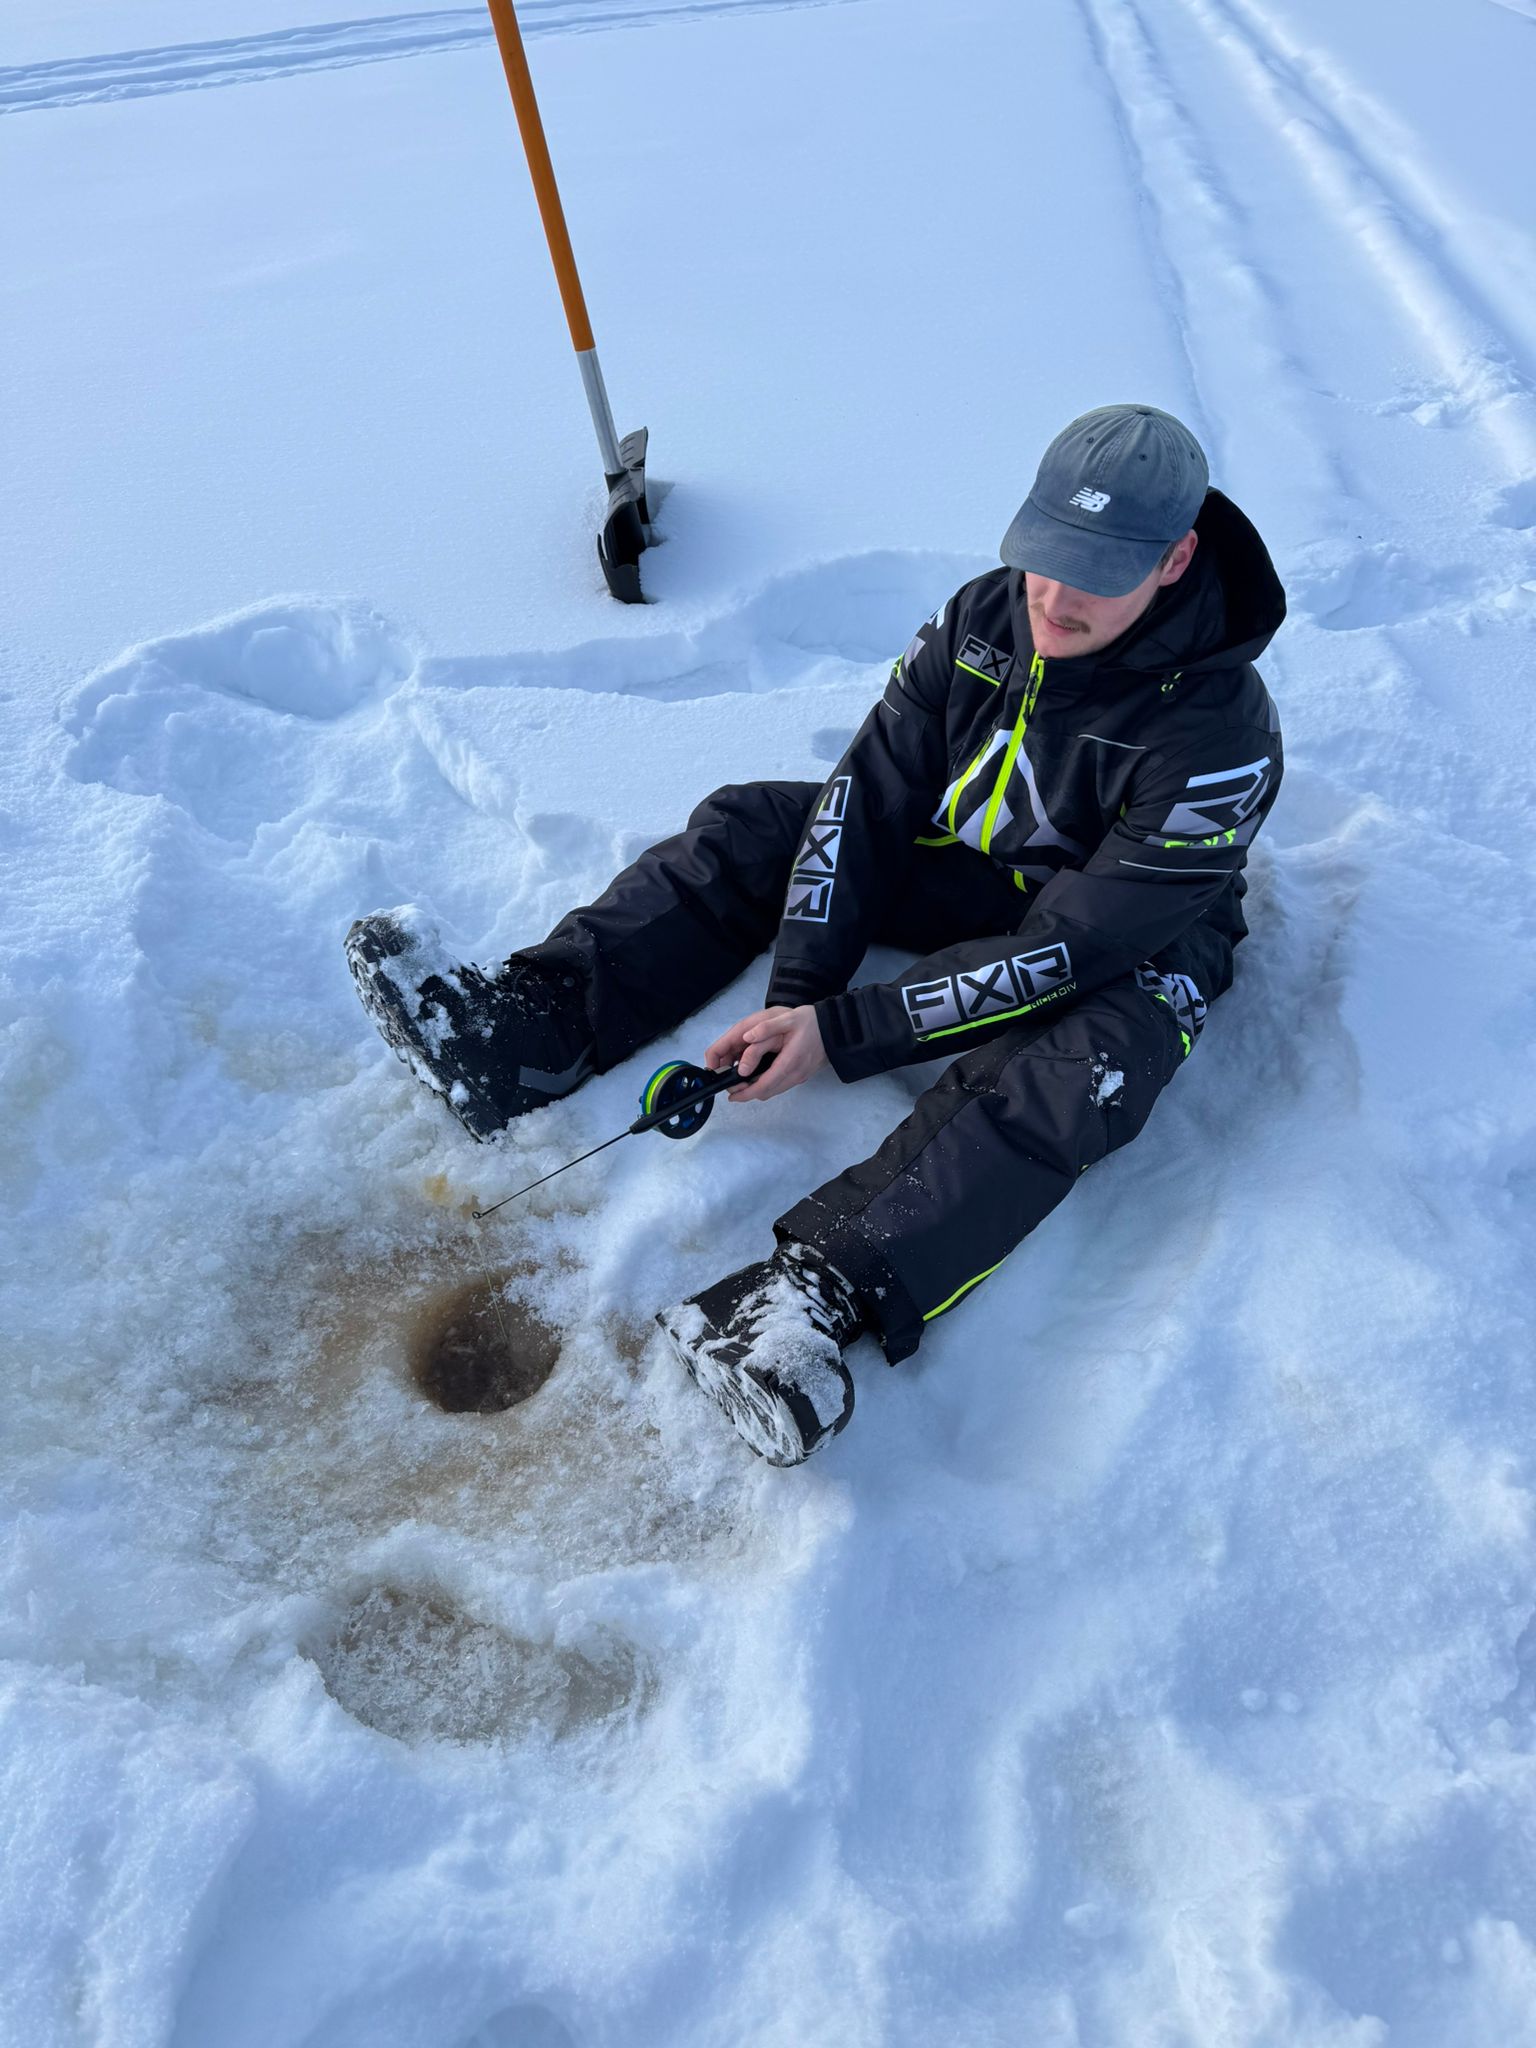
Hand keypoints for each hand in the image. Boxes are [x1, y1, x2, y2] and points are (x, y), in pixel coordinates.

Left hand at [705, 1005, 828, 1102]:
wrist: (836, 1029)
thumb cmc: (811, 1022)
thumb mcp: (787, 1019)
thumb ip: (766, 1028)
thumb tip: (746, 1036)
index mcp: (789, 1062)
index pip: (764, 1086)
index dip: (746, 1093)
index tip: (732, 1095)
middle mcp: (795, 1074)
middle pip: (767, 1093)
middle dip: (748, 1094)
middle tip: (733, 1089)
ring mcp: (800, 1077)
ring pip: (774, 1091)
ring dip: (758, 1091)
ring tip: (742, 1084)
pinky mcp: (802, 1076)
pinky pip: (781, 1086)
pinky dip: (767, 1086)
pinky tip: (759, 1077)